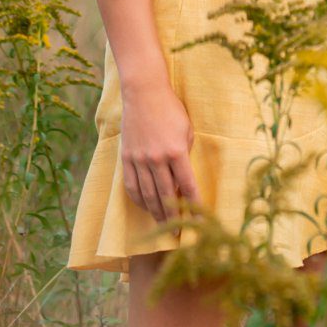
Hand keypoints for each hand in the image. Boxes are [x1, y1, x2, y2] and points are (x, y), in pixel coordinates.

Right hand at [120, 77, 199, 224]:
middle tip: (180, 234)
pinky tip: (146, 207)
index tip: (200, 223)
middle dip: (175, 217)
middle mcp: (156, 158)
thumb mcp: (186, 131)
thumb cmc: (170, 110)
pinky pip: (131, 185)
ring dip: (156, 212)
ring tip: (163, 225)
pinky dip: (139, 199)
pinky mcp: (126, 157)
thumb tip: (184, 179)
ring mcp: (139, 158)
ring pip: (148, 194)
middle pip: (166, 195)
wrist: (143, 92)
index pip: (188, 186)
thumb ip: (185, 155)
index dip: (195, 207)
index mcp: (176, 151)